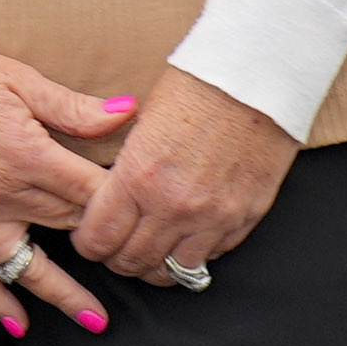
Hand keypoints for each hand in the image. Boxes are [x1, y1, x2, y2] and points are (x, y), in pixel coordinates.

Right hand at [0, 26, 141, 329]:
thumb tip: (129, 112)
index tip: (147, 209)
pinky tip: (19, 325)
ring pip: (27, 266)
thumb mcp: (20, 79)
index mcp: (27, 155)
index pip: (91, 192)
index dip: (123, 200)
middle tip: (135, 256)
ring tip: (94, 320)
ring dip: (63, 294)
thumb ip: (75, 107)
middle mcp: (1, 194)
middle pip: (69, 226)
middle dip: (104, 240)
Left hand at [62, 73, 294, 296]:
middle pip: (132, 262)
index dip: (89, 244)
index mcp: (139, 176)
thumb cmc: (197, 86)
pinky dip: (195, 252)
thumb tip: (113, 201)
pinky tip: (188, 235)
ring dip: (157, 265)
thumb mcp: (142, 123)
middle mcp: (174, 205)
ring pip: (172, 272)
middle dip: (118, 259)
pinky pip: (212, 256)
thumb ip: (126, 171)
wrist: (257, 73)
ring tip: (153, 248)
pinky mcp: (246, 216)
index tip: (91, 237)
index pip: (99, 239)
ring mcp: (214, 216)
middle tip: (117, 247)